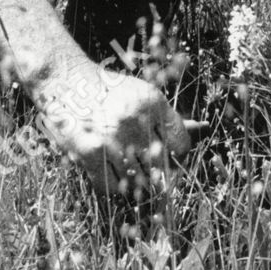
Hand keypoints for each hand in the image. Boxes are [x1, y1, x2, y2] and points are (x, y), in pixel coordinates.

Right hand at [35, 60, 190, 194]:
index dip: (176, 156)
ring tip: (120, 164)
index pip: (182, 145)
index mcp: (153, 103)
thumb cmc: (108, 90)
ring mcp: (113, 139)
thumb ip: (168, 117)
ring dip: (132, 180)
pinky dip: (111, 186)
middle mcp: (136, 120)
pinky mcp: (91, 153)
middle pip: (160, 166)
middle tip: (140, 166)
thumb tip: (205, 128)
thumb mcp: (142, 95)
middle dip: (154, 172)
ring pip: (137, 180)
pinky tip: (106, 169)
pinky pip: (111, 188)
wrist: (65, 81)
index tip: (166, 157)